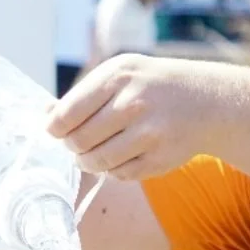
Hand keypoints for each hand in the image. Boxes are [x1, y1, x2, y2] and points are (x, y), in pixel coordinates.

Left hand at [47, 54, 237, 180]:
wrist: (204, 101)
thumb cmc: (151, 86)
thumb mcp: (119, 74)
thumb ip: (83, 95)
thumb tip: (45, 114)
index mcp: (116, 77)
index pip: (67, 114)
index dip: (55, 128)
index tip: (56, 131)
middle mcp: (133, 104)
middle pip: (79, 141)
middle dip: (73, 146)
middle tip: (77, 144)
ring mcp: (148, 134)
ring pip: (97, 162)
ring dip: (88, 162)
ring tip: (92, 154)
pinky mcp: (159, 159)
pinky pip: (119, 174)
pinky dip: (112, 170)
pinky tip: (120, 156)